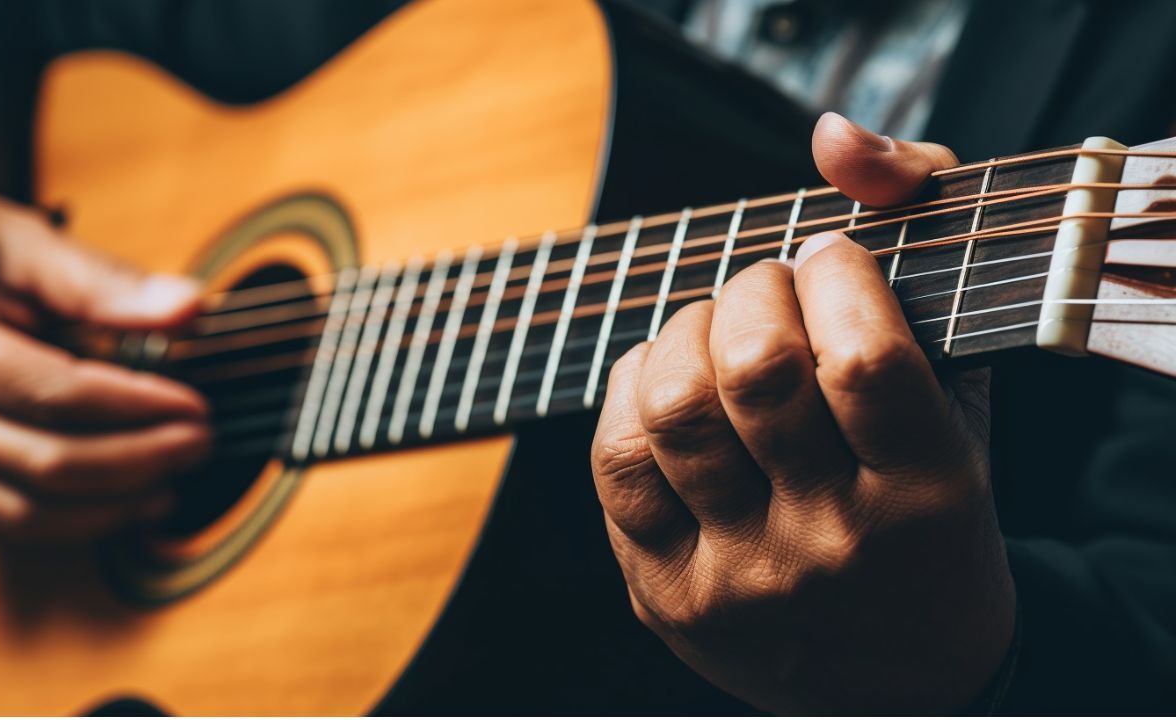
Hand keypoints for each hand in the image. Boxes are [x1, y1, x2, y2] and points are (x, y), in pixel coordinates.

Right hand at [0, 185, 209, 541]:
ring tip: (171, 484)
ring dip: (109, 508)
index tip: (193, 404)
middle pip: (44, 461)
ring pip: (22, 510)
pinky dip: (69, 526)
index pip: (53, 393)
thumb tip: (186, 308)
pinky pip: (0, 522)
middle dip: (138, 460)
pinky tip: (122, 504)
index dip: (134, 406)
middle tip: (200, 442)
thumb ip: (104, 280)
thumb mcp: (20, 238)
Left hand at [590, 114, 1013, 713]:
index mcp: (929, 495)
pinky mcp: (665, 593)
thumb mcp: (964, 394)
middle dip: (752, 289)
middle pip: (752, 373)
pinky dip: (629, 388)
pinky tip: (666, 380)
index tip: (834, 258)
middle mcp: (830, 544)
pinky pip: (614, 462)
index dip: (837, 272)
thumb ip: (921, 241)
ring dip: (683, 329)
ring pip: (670, 410)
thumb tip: (835, 138)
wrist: (903, 680)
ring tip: (715, 328)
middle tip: (771, 286)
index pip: (864, 357)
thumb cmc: (931, 514)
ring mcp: (739, 576)